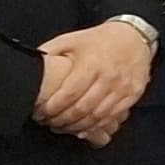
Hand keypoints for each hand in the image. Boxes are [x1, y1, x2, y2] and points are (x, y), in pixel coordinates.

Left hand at [32, 21, 153, 145]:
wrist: (134, 36)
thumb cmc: (98, 40)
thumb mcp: (71, 40)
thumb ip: (49, 52)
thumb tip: (30, 65)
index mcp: (91, 63)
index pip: (69, 95)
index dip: (52, 108)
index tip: (41, 114)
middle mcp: (109, 77)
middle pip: (82, 109)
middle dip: (62, 121)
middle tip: (49, 123)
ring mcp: (123, 87)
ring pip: (98, 116)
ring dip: (78, 126)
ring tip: (63, 127)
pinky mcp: (133, 94)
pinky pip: (113, 116)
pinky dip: (97, 126)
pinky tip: (84, 128)